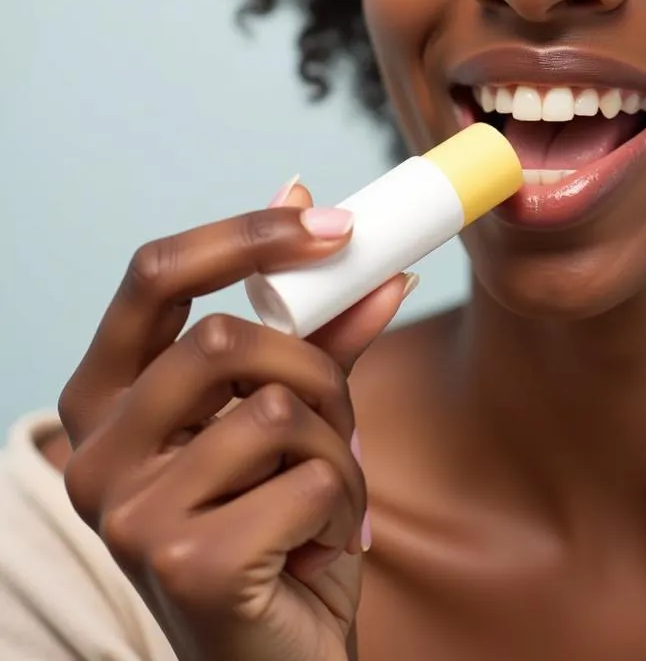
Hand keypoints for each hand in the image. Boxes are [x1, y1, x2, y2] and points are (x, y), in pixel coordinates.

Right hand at [58, 182, 409, 660]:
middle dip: (316, 368)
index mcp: (109, 398)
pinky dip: (346, 505)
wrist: (273, 657)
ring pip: (279, 407)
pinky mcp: (185, 562)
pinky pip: (312, 479)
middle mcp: (94, 452)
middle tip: (340, 419)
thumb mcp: (292, 413)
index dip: (246, 233)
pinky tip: (320, 547)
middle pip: (224, 337)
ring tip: (328, 497)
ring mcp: (127, 513)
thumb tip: (355, 245)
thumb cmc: (276, 524)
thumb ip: (316, 332)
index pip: (155, 274)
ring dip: (339, 447)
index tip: (335, 223)